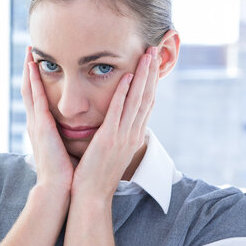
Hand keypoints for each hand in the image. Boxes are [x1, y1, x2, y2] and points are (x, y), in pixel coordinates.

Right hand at [21, 46, 73, 190]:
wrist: (58, 189)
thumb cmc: (66, 172)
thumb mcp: (65, 149)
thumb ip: (68, 136)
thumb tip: (79, 130)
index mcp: (43, 128)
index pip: (37, 98)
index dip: (36, 79)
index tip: (38, 63)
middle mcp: (36, 123)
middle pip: (29, 89)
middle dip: (29, 69)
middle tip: (29, 49)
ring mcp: (36, 124)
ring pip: (29, 89)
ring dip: (29, 69)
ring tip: (29, 51)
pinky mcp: (41, 126)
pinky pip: (37, 97)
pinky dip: (35, 81)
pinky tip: (35, 66)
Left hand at [72, 47, 159, 198]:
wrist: (90, 196)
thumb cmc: (95, 174)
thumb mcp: (110, 150)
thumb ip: (114, 134)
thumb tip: (115, 121)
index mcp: (132, 136)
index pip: (146, 103)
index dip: (151, 81)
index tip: (152, 62)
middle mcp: (132, 134)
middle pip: (147, 97)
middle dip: (152, 72)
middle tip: (155, 49)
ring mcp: (122, 137)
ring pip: (136, 101)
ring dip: (143, 76)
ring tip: (147, 55)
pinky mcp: (108, 140)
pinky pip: (118, 112)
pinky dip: (124, 93)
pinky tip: (127, 76)